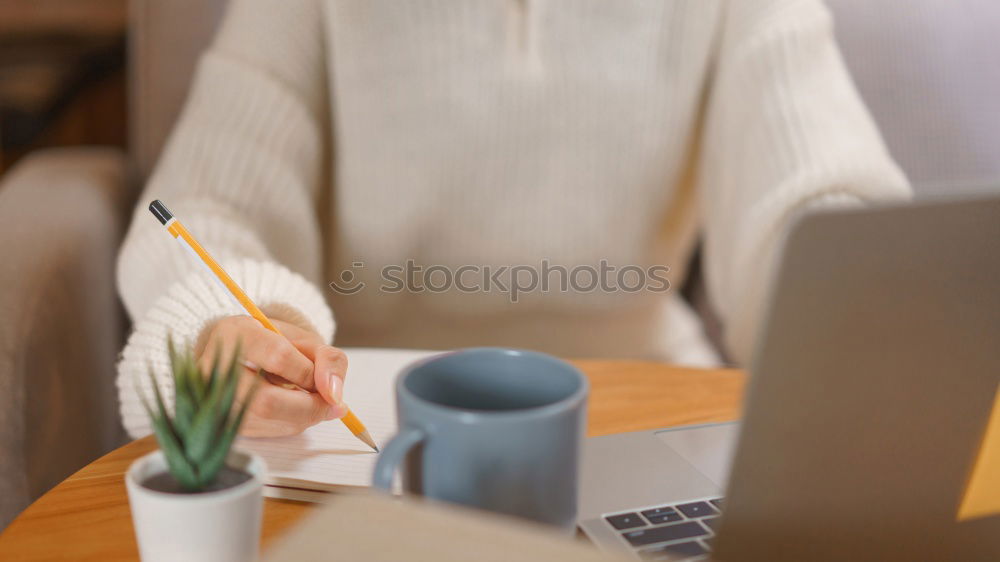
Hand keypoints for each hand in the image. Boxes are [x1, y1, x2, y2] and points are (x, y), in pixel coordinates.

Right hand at [194, 316, 348, 436]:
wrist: (243, 356)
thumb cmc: (276, 345)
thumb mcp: (305, 341)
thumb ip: (328, 360)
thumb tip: (334, 396)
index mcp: (235, 334)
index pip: (278, 357)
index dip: (309, 374)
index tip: (324, 380)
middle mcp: (215, 368)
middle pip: (267, 401)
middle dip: (309, 406)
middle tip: (331, 402)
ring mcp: (214, 400)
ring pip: (268, 421)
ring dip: (303, 417)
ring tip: (311, 401)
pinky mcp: (221, 422)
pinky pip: (266, 432)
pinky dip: (291, 424)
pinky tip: (293, 410)